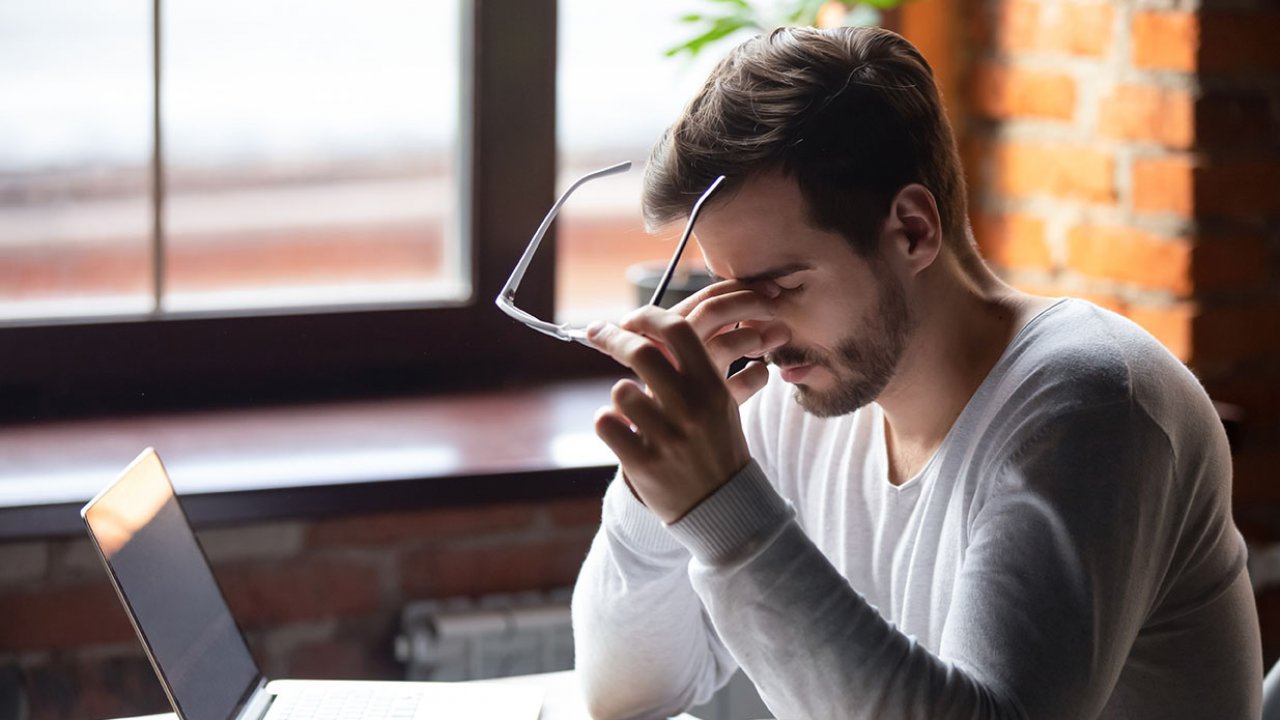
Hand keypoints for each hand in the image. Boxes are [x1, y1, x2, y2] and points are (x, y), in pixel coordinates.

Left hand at [586, 284, 786, 522]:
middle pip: (641, 352)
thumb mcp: (719, 403)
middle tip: (598, 333)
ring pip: (620, 390)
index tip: (629, 319)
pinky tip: (622, 431)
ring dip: (621, 396)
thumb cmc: (717, 447)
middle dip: (613, 338)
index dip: (648, 316)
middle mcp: (690, 408)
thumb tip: (655, 329)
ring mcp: (666, 437)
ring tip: (634, 412)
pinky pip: (606, 422)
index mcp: (712, 388)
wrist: (723, 506)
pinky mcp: (643, 463)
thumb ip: (692, 368)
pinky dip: (609, 423)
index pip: (678, 330)